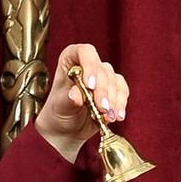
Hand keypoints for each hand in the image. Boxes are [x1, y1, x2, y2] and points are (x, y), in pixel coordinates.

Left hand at [32, 42, 128, 160]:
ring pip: (114, 80)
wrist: (66, 129)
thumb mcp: (59, 107)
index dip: (90, 66)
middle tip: (102, 108)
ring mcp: (102, 75)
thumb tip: (77, 95)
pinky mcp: (113, 88)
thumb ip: (67, 99)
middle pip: (102, 69)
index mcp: (70, 59)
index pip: (84, 52)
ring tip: (108, 117)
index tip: (90, 85)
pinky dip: (120, 104)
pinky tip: (118, 116)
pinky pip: (122, 91)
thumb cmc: (58, 113)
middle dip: (103, 90)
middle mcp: (88, 63)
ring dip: (113, 100)